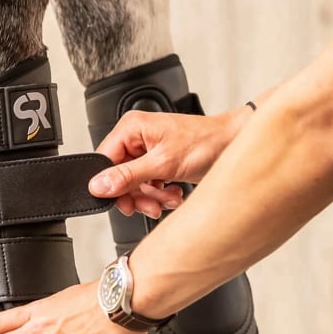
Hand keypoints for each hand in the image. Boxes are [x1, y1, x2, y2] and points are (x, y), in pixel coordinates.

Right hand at [88, 106, 251, 216]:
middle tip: (151, 205)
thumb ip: (128, 176)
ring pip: (134, 185)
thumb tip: (99, 185)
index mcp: (131, 128)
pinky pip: (148, 185)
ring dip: (151, 197)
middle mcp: (137, 137)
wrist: (233, 144)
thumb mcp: (162, 163)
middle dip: (137, 195)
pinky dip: (160, 194)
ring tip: (169, 199)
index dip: (111, 184)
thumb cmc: (206, 142)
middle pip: (119, 176)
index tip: (122, 201)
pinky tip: (173, 194)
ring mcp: (148, 150)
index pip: (104, 160)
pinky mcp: (159, 162)